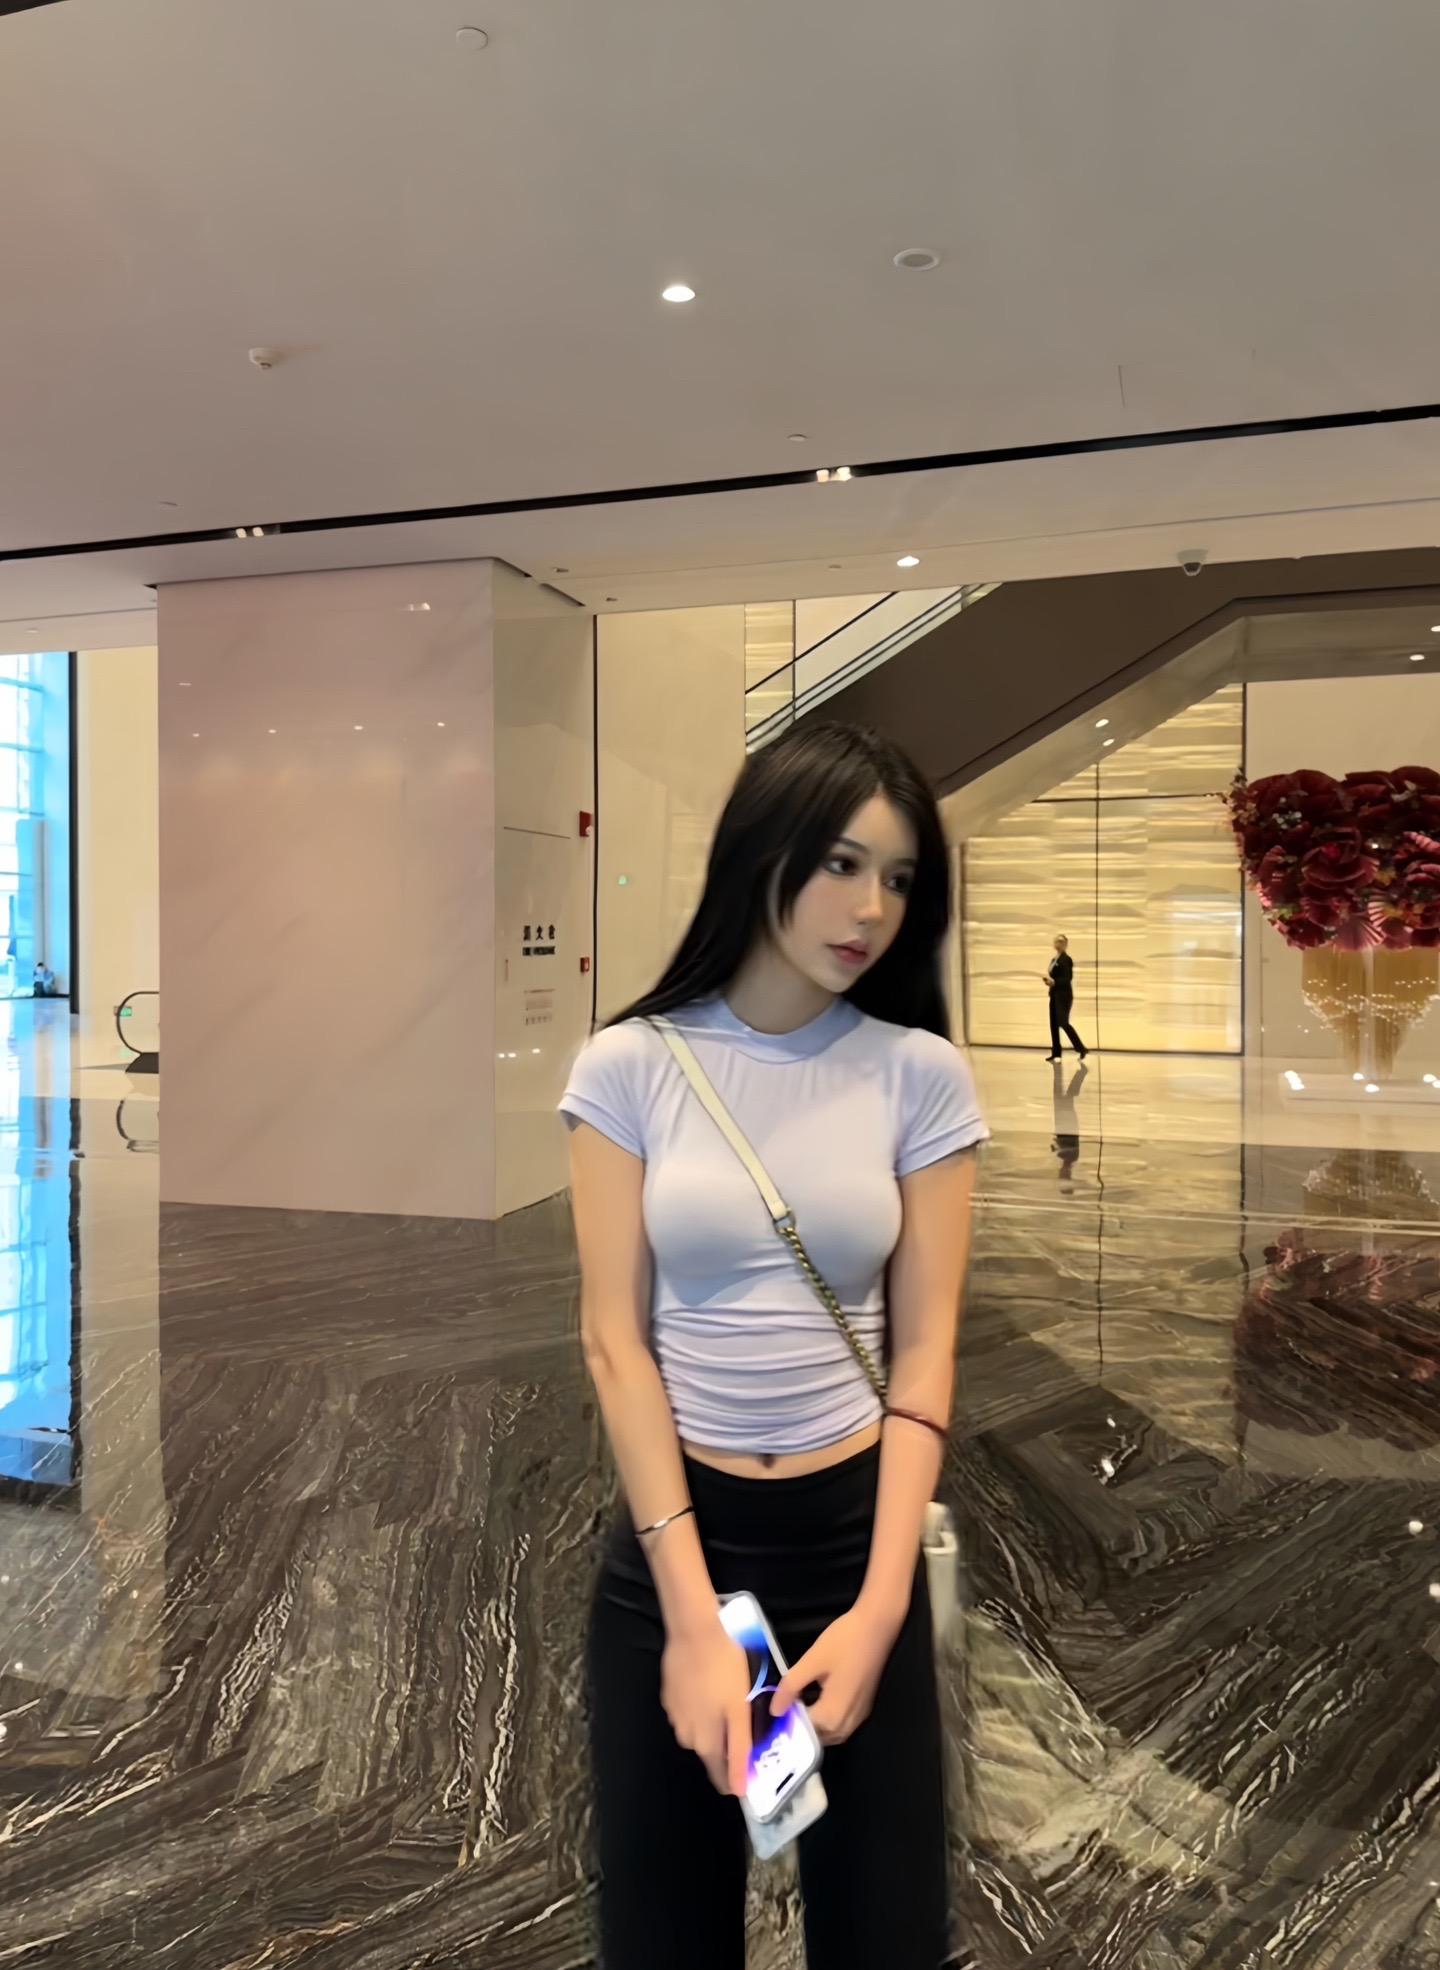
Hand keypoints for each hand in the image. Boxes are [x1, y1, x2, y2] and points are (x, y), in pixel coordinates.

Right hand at [661, 1617, 751, 1796]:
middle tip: (745, 1724)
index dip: (736, 1779)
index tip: (751, 1773)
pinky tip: (709, 1689)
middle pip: (710, 1753)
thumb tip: (739, 1790)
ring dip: (712, 1726)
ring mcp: (674, 1716)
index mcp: (705, 1743)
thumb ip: (739, 1750)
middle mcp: (685, 1737)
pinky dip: (699, 1708)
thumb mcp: (739, 1710)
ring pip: (698, 1732)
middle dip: (727, 1747)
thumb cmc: (724, 1670)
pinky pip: (688, 1713)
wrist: (693, 1632)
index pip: (720, 1777)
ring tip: (728, 1703)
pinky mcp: (668, 1697)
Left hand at [771, 1604, 899, 1744]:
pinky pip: (841, 1723)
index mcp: (833, 1715)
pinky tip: (817, 1699)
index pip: (803, 1732)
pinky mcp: (864, 1706)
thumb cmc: (844, 1641)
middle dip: (800, 1726)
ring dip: (814, 1724)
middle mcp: (848, 1723)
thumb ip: (791, 1687)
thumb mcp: (812, 1660)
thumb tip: (774, 1711)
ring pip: (831, 1733)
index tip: (773, 1712)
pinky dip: (827, 1718)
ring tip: (796, 1703)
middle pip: (818, 1737)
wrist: (877, 1626)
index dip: (786, 1723)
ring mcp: (859, 1716)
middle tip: (782, 1707)